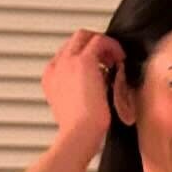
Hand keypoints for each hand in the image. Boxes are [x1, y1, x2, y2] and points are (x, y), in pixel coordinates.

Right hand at [41, 29, 124, 148]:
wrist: (78, 135)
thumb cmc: (79, 131)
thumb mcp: (74, 109)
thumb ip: (78, 92)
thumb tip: (95, 86)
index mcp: (51, 78)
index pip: (67, 56)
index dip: (85, 56)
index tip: (100, 66)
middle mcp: (56, 66)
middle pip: (74, 42)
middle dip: (93, 46)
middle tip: (109, 58)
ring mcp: (67, 62)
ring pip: (84, 36)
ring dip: (102, 45)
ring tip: (115, 59)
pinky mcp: (83, 61)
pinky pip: (99, 40)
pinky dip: (112, 46)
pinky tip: (120, 59)